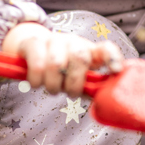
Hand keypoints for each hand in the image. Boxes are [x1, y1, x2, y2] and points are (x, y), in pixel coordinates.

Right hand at [0, 22, 123, 97]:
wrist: (28, 50)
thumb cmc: (58, 70)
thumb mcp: (76, 78)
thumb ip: (89, 89)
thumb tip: (103, 104)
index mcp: (89, 51)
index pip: (105, 49)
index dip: (112, 58)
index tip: (115, 71)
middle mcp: (73, 42)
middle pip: (80, 57)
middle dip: (74, 82)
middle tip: (69, 93)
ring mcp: (53, 40)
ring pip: (56, 63)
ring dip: (53, 84)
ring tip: (51, 89)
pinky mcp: (33, 42)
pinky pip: (36, 64)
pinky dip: (36, 80)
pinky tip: (36, 83)